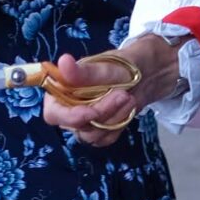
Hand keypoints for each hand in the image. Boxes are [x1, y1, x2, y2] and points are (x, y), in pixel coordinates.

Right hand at [41, 34, 180, 146]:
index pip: (53, 113)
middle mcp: (68, 107)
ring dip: (114, 118)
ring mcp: (84, 121)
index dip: (69, 117)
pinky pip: (105, 138)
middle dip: (102, 113)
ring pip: (93, 135)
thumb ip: (83, 71)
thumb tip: (63, 61)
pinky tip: (127, 108)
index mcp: (61, 89)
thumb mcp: (104, 67)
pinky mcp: (99, 130)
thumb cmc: (120, 65)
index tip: (91, 112)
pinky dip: (119, 125)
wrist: (145, 74)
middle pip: (76, 126)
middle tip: (122, 94)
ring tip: (129, 98)